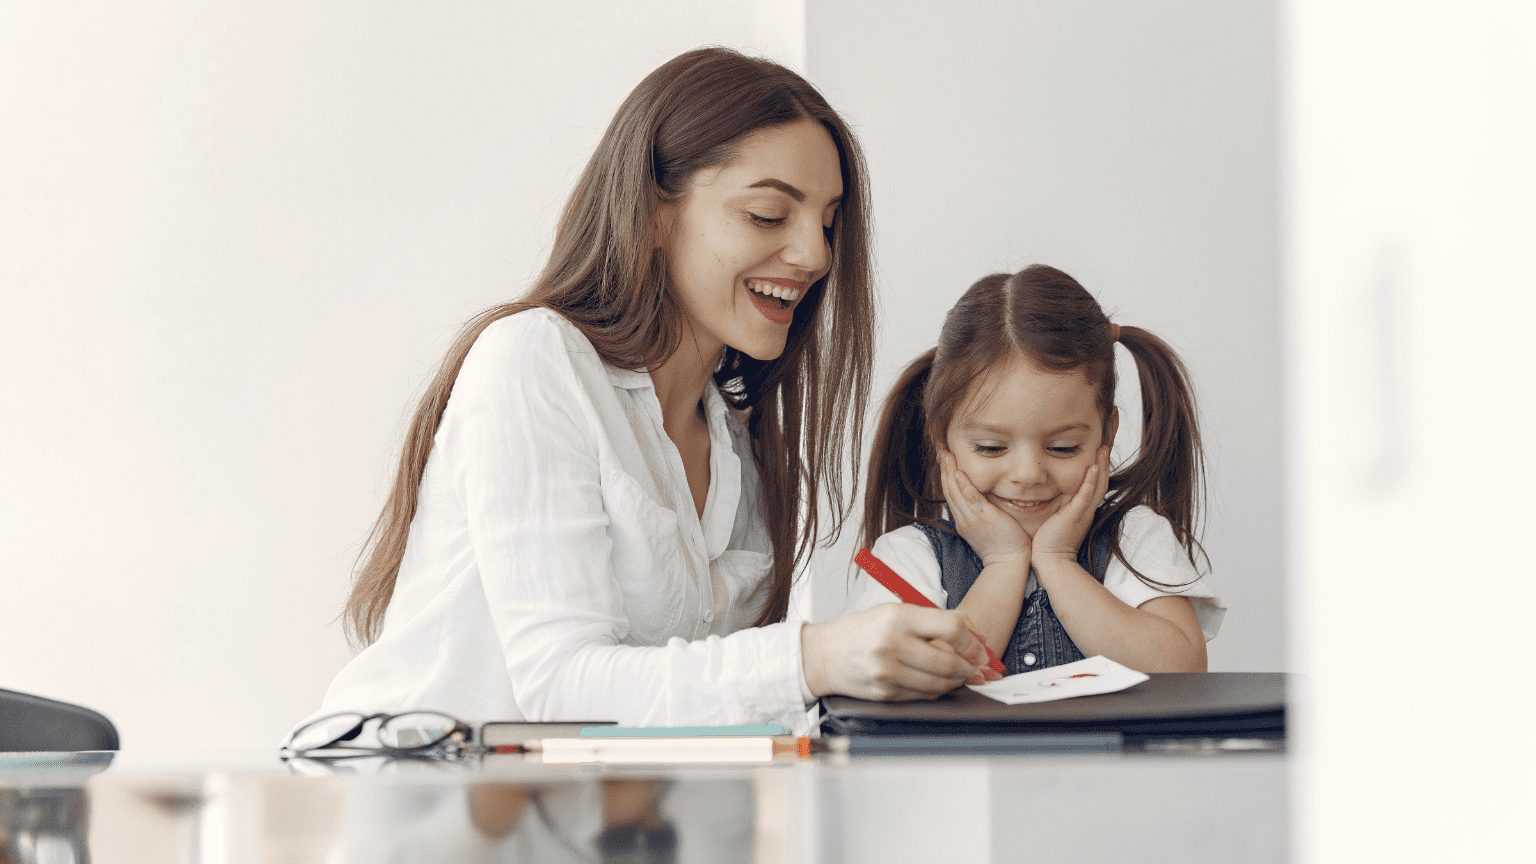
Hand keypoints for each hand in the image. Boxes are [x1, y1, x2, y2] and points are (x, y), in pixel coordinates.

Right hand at [800, 604, 998, 700]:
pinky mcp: (886, 693)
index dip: (972, 640)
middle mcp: (893, 645)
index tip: (979, 646)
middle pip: (950, 662)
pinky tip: (938, 681)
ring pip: (941, 684)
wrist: (824, 655)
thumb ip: (933, 618)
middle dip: (971, 666)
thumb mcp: (895, 611)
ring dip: (958, 681)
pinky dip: (938, 690)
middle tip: (978, 665)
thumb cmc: (861, 630)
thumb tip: (974, 632)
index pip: (951, 628)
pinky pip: (925, 695)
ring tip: (960, 673)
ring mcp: (889, 673)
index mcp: (898, 618)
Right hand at [938, 450, 1029, 568]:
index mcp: (963, 520)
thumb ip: (982, 512)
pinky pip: (970, 498)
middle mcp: (963, 518)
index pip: (951, 494)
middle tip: (942, 451)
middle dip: (944, 469)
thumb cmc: (1003, 545)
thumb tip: (983, 500)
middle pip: (949, 489)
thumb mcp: (986, 527)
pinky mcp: (984, 517)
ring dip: (950, 471)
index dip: (946, 476)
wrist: (1009, 562)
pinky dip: (963, 485)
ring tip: (947, 455)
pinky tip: (959, 472)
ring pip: (955, 491)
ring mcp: (972, 518)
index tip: (945, 461)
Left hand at [1030, 446, 1109, 566]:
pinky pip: (1086, 496)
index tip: (1098, 452)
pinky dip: (1091, 482)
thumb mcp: (1057, 518)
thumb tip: (1053, 493)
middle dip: (1104, 463)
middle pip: (1101, 482)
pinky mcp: (1075, 516)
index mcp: (1083, 510)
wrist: (1049, 560)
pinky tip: (1093, 468)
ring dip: (1101, 467)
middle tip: (1105, 445)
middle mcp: (1087, 510)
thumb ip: (1059, 506)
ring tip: (1103, 450)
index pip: (1094, 486)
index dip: (1098, 469)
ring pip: (1098, 486)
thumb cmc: (1049, 541)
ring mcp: (1083, 512)